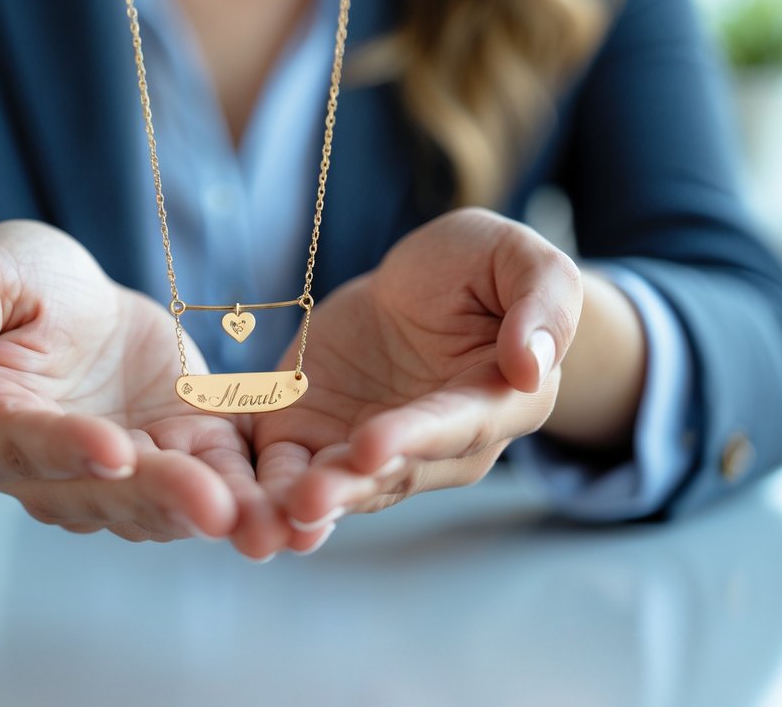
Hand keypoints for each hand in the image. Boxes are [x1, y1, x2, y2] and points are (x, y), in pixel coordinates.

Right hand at [0, 221, 263, 544]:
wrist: (68, 304)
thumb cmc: (13, 285)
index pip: (31, 444)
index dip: (71, 449)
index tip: (113, 450)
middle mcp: (56, 471)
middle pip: (108, 492)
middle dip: (163, 497)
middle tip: (213, 506)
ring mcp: (123, 470)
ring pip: (165, 502)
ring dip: (215, 513)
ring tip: (263, 522)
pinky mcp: (180, 451)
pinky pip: (216, 478)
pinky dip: (250, 493)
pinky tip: (288, 504)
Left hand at [253, 208, 582, 535]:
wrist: (421, 283)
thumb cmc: (483, 269)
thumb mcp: (521, 261)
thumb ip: (541, 306)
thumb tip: (532, 366)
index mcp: (495, 402)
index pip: (455, 425)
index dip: (415, 437)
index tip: (373, 445)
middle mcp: (436, 444)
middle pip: (392, 471)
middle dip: (347, 487)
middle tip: (306, 501)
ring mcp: (373, 445)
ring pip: (341, 483)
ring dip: (304, 504)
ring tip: (269, 520)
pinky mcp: (317, 435)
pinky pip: (290, 466)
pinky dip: (265, 486)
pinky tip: (240, 503)